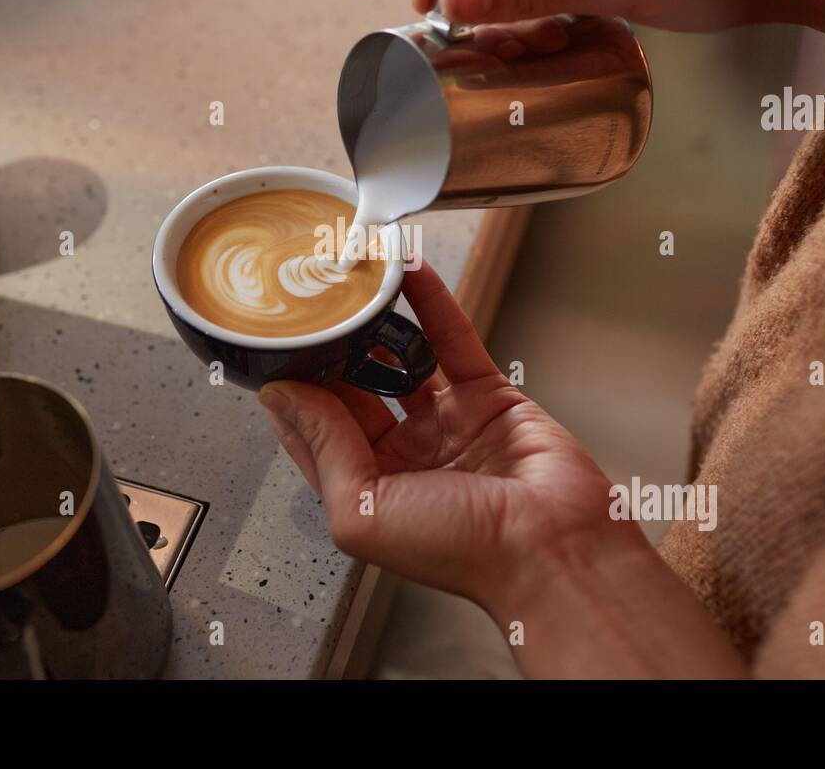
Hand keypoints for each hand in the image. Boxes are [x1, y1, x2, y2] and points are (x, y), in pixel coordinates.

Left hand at [258, 260, 617, 604]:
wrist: (553, 546)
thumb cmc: (462, 551)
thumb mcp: (364, 510)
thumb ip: (325, 448)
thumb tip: (282, 399)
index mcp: (369, 491)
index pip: (317, 432)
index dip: (293, 393)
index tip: (271, 351)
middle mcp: (404, 458)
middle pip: (355, 391)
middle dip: (331, 352)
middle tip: (307, 308)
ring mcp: (447, 424)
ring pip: (401, 360)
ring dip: (377, 324)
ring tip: (348, 286)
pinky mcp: (487, 397)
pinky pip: (451, 341)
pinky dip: (430, 304)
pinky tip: (407, 273)